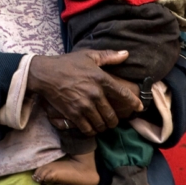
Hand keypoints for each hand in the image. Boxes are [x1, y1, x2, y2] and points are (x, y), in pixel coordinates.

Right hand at [27, 50, 142, 135]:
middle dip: (115, 120)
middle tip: (113, 120)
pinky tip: (91, 127)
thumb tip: (126, 54)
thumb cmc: (68, 63)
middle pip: (112, 115)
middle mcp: (95, 94)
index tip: (139, 108)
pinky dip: (91, 130)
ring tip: (102, 124)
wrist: (46, 73)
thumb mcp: (89, 56)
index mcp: (101, 79)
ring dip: (103, 126)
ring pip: (101, 124)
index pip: (123, 94)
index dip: (134, 103)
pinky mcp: (73, 114)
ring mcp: (84, 105)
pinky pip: (87, 129)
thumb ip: (109, 56)